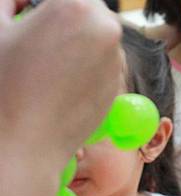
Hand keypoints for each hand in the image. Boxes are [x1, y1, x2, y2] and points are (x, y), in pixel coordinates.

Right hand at [0, 0, 122, 165]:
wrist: (22, 143)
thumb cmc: (3, 84)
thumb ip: (10, 1)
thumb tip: (23, 1)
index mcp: (76, 6)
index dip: (41, 1)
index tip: (29, 11)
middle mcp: (106, 31)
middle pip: (85, 9)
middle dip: (62, 16)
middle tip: (36, 31)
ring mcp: (115, 61)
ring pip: (95, 36)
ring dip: (76, 39)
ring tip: (44, 59)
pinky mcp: (117, 86)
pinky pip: (100, 64)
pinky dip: (84, 64)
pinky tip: (58, 81)